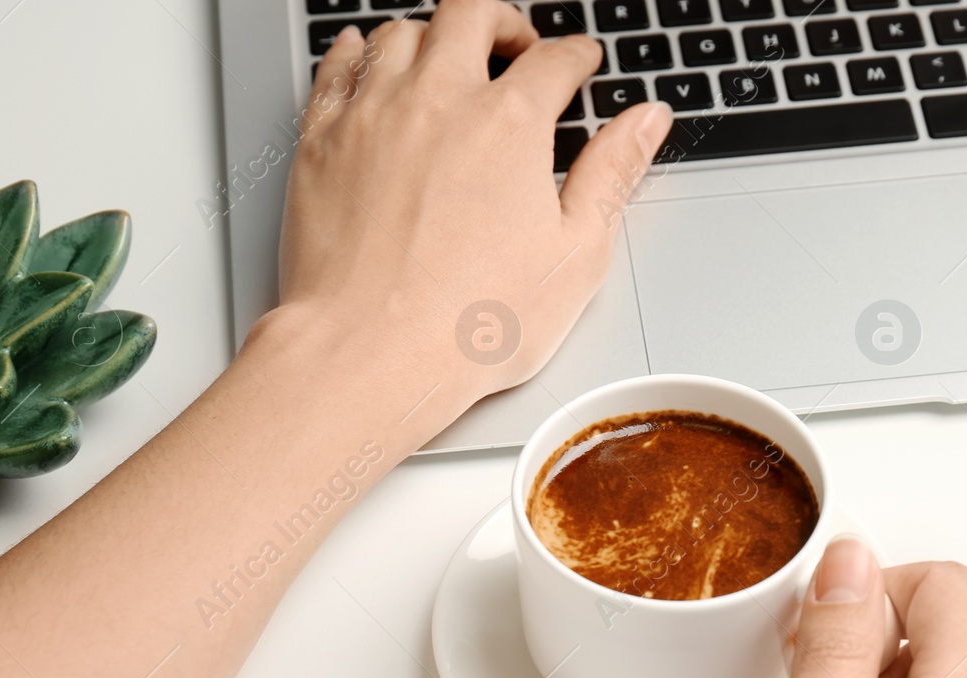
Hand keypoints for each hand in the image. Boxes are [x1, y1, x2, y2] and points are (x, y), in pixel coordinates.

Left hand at [265, 4, 671, 435]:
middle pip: (471, 15)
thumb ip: (613, 174)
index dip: (577, 58)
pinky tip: (366, 58)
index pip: (554, 61)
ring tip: (447, 58)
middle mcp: (438, 100)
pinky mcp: (320, 142)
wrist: (369, 354)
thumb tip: (647, 122)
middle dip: (504, 22)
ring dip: (433, 35)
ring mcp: (372, 115)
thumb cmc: (469, 324)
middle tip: (517, 45)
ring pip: (402, 33)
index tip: (581, 63)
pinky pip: (335, 66)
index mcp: (510, 124)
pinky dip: (358, 52)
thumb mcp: (574, 255)